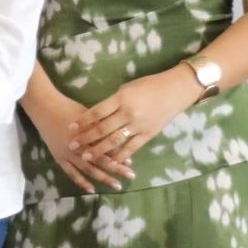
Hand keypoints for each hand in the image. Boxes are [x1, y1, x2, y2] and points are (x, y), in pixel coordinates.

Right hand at [24, 89, 124, 191]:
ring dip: (103, 178)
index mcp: (87, 135)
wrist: (45, 108)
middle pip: (100, 161)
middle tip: (130, 176)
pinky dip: (81, 182)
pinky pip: (71, 173)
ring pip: (88, 169)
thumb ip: (100, 128)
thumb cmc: (69, 108)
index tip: (131, 164)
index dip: (119, 156)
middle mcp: (79, 147)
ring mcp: (68, 154)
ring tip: (116, 186)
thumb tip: (117, 138)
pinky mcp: (59, 158)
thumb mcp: (88, 115)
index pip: (106, 149)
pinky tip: (91, 189)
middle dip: (116, 169)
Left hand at [69, 68, 201, 173]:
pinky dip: (120, 156)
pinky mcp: (148, 134)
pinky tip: (109, 162)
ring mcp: (139, 125)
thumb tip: (97, 114)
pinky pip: (131, 148)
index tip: (71, 128)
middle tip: (72, 145)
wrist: (176, 90)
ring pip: (114, 141)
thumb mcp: (127, 88)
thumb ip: (113, 102)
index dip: (82, 121)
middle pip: (102, 129)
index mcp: (121, 99)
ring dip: (98, 150)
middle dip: (85, 138)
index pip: (97, 112)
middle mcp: (128, 113)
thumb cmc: (149, 85)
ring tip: (85, 156)